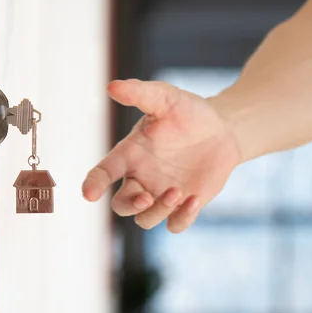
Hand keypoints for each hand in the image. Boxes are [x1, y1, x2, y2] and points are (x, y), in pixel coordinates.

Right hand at [82, 79, 241, 231]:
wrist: (222, 129)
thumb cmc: (187, 112)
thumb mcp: (165, 98)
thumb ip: (140, 93)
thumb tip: (112, 86)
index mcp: (130, 155)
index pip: (104, 172)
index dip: (94, 184)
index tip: (89, 194)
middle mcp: (141, 178)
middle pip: (121, 205)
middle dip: (130, 205)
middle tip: (146, 197)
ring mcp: (161, 195)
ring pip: (145, 220)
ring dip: (157, 211)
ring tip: (177, 192)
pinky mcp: (184, 206)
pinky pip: (175, 225)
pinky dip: (180, 219)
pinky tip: (194, 201)